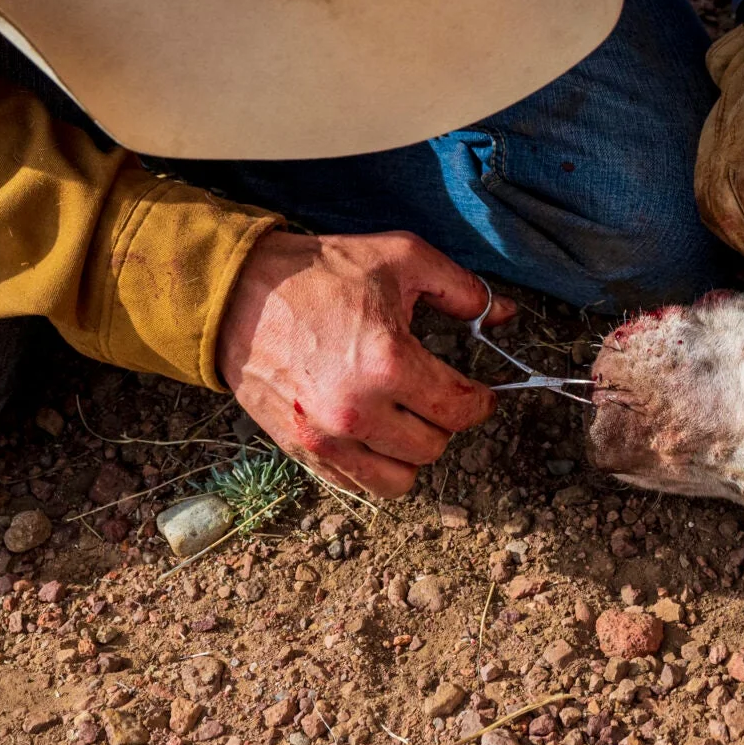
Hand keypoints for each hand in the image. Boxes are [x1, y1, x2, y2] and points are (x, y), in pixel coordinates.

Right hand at [216, 229, 506, 495]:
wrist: (240, 294)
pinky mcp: (302, 451)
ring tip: (406, 417)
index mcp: (387, 363)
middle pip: (433, 446)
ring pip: (399, 479)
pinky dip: (374, 466)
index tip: (480, 393)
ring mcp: (326, 437)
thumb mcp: (401, 259)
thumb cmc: (321, 273)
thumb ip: (461, 289)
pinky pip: (356, 485)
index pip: (459, 409)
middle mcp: (357, 410)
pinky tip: (374, 432)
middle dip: (444, 421)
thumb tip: (503, 313)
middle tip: (435, 394)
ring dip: (411, 451)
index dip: (481, 401)